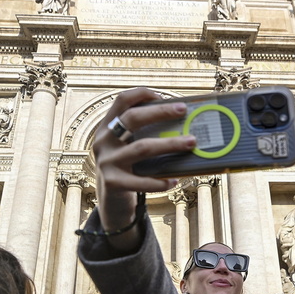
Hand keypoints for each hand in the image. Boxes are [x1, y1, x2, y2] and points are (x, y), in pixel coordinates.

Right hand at [92, 88, 194, 248]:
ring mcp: (107, 161)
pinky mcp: (113, 182)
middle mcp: (104, 141)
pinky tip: (175, 180)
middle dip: (160, 112)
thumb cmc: (128, 166)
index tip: (162, 95)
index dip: (141, 93)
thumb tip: (182, 121)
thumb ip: (144, 133)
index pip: (121, 100)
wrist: (110, 199)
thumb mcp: (128, 146)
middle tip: (183, 110)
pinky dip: (161, 182)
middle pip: (132, 118)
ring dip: (169, 144)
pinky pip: (141, 181)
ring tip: (191, 142)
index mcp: (107, 126)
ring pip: (142, 147)